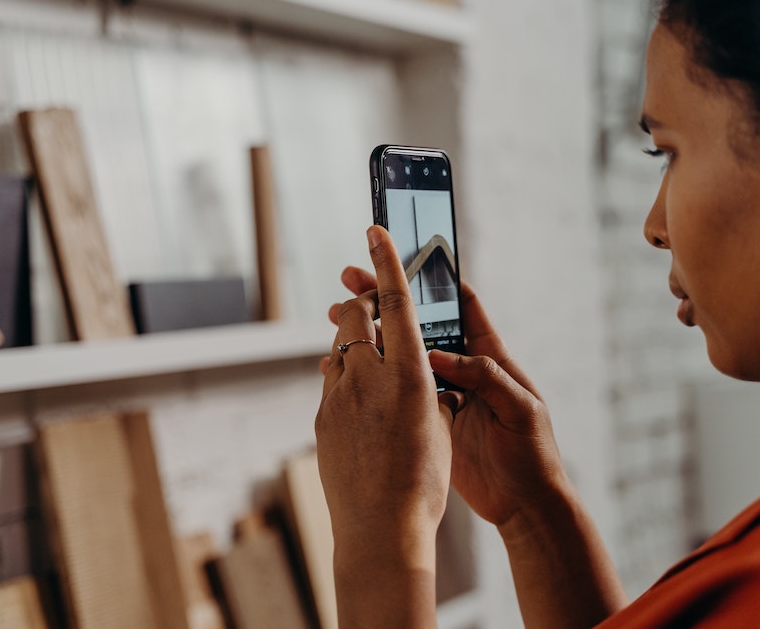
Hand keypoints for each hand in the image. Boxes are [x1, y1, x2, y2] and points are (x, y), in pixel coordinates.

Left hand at [315, 225, 450, 567]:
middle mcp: (370, 378)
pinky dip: (343, 377)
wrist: (380, 530)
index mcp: (411, 375)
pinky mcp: (321, 419)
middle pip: (357, 317)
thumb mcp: (439, 427)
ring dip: (351, 340)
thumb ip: (428, 389)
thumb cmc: (424, 483)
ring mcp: (339, 397)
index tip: (373, 228)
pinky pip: (331, 382)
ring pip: (340, 348)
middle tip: (363, 297)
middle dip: (361, 301)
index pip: (395, 302)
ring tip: (365, 352)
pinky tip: (357, 397)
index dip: (385, 261)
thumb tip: (417, 372)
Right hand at [325, 268, 567, 527]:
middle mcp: (464, 368)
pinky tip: (342, 367)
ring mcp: (443, 392)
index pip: (462, 306)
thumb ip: (486, 378)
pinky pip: (395, 389)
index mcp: (491, 357)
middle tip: (352, 278)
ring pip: (401, 353)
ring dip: (371, 333)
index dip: (436, 279)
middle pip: (422, 323)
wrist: (525, 505)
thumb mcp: (519, 410)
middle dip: (387, 298)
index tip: (405, 257)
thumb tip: (440, 355)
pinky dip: (370, 375)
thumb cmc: (533, 455)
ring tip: (336, 315)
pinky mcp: (428, 418)